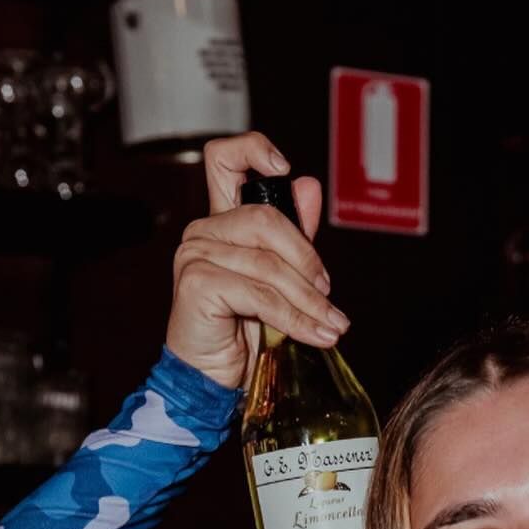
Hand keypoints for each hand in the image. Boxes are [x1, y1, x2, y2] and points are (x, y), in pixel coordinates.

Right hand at [165, 131, 350, 391]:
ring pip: (268, 265)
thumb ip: (293, 236)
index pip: (224, 159)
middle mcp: (204, 231)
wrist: (211, 378)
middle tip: (328, 294)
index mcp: (221, 221)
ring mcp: (195, 255)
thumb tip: (308, 186)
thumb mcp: (276, 279)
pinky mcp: (197, 284)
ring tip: (332, 325)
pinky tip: (316, 335)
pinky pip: (259, 295)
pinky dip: (294, 319)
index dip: (254, 150)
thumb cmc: (240, 330)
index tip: (285, 170)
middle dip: (308, 259)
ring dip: (309, 301)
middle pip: (266, 220)